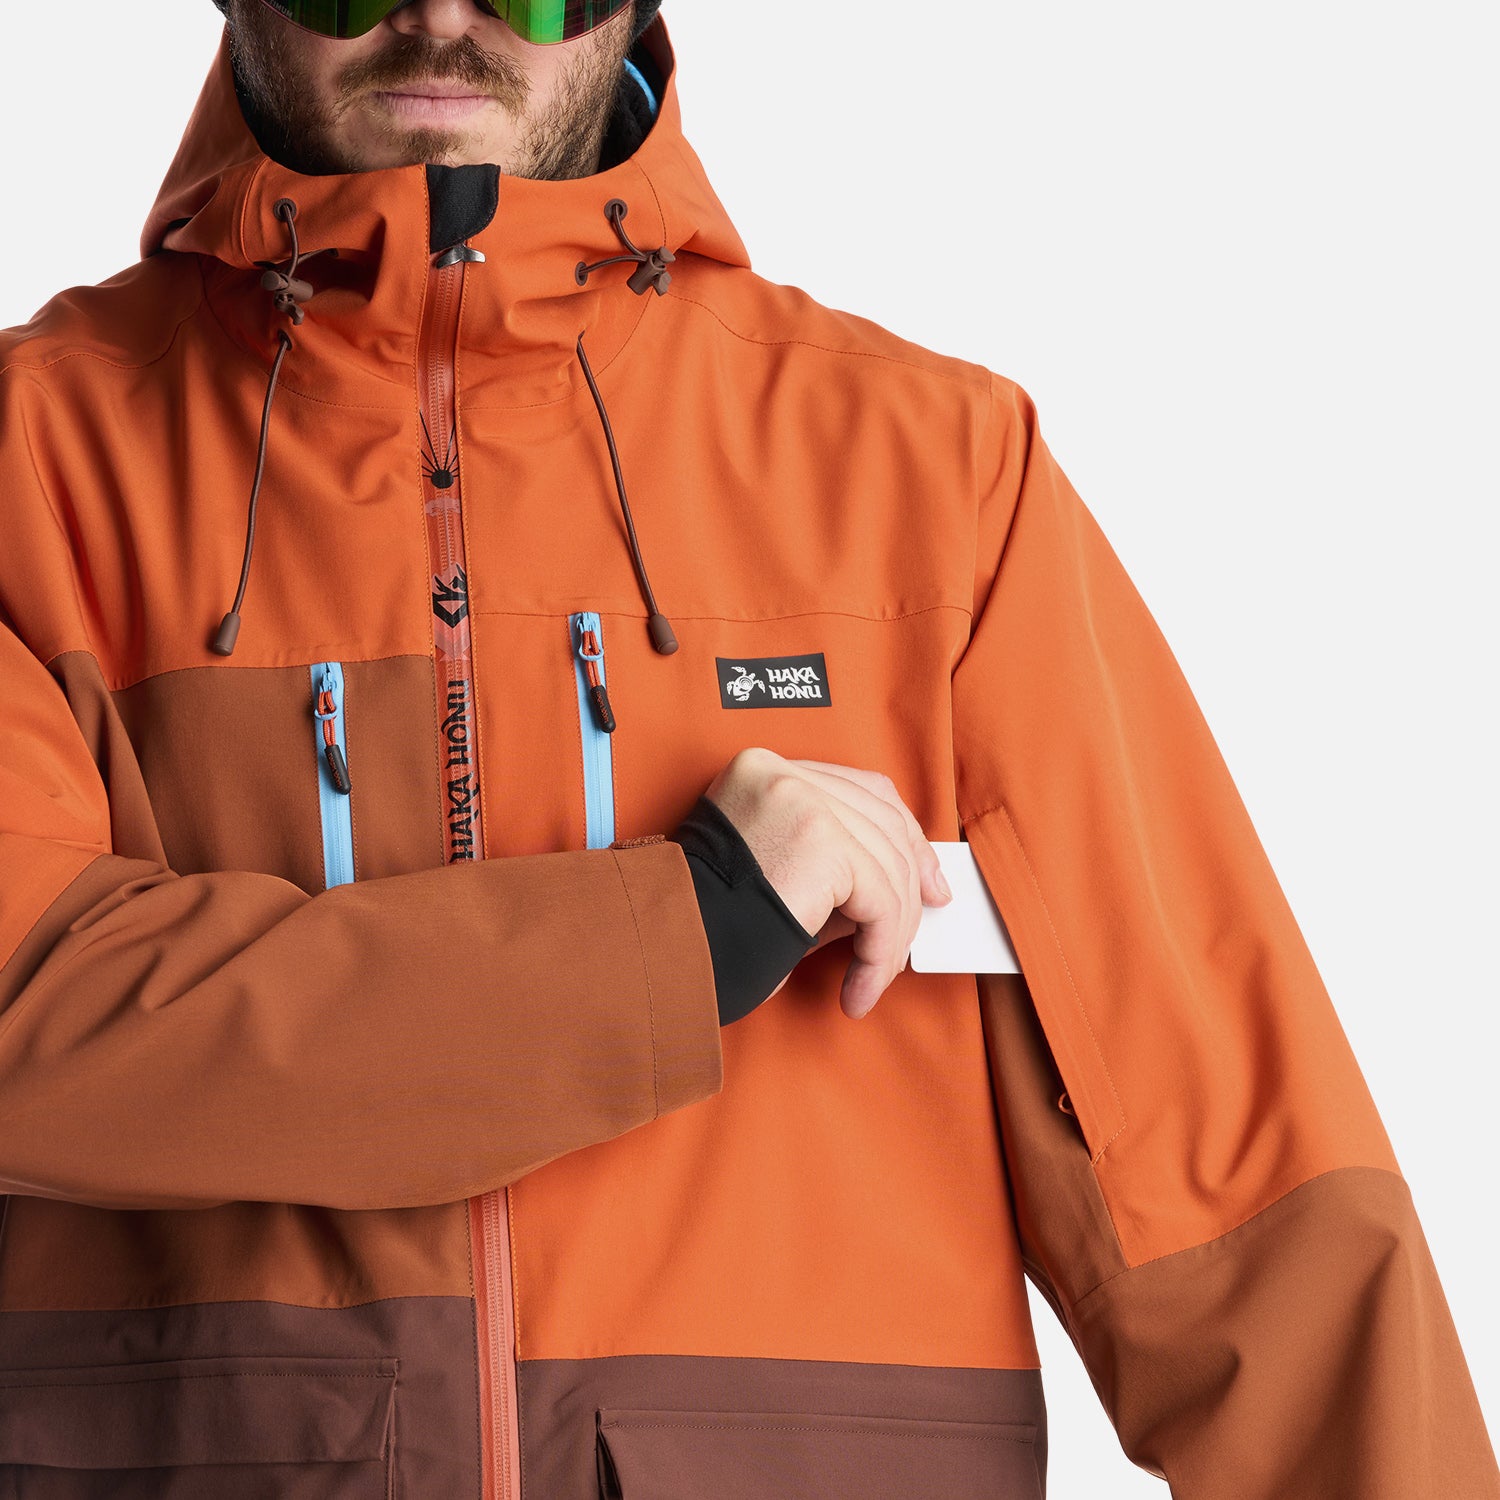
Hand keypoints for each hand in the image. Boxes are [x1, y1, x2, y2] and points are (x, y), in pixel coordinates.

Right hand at [703, 748, 951, 1019]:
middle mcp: (782, 774)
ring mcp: (802, 800)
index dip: (903, 836)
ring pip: (888, 868)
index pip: (861, 790)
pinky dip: (881, 951)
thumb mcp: (778, 876)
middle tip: (919, 929)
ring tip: (870, 978)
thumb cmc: (707, 925)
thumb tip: (910, 883)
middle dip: (913, 883)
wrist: (665, 952)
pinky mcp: (820, 840)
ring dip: (891, 934)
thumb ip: (835, 866)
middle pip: (884, 822)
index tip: (925, 881)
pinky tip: (861, 986)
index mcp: (765, 770)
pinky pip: (880, 901)